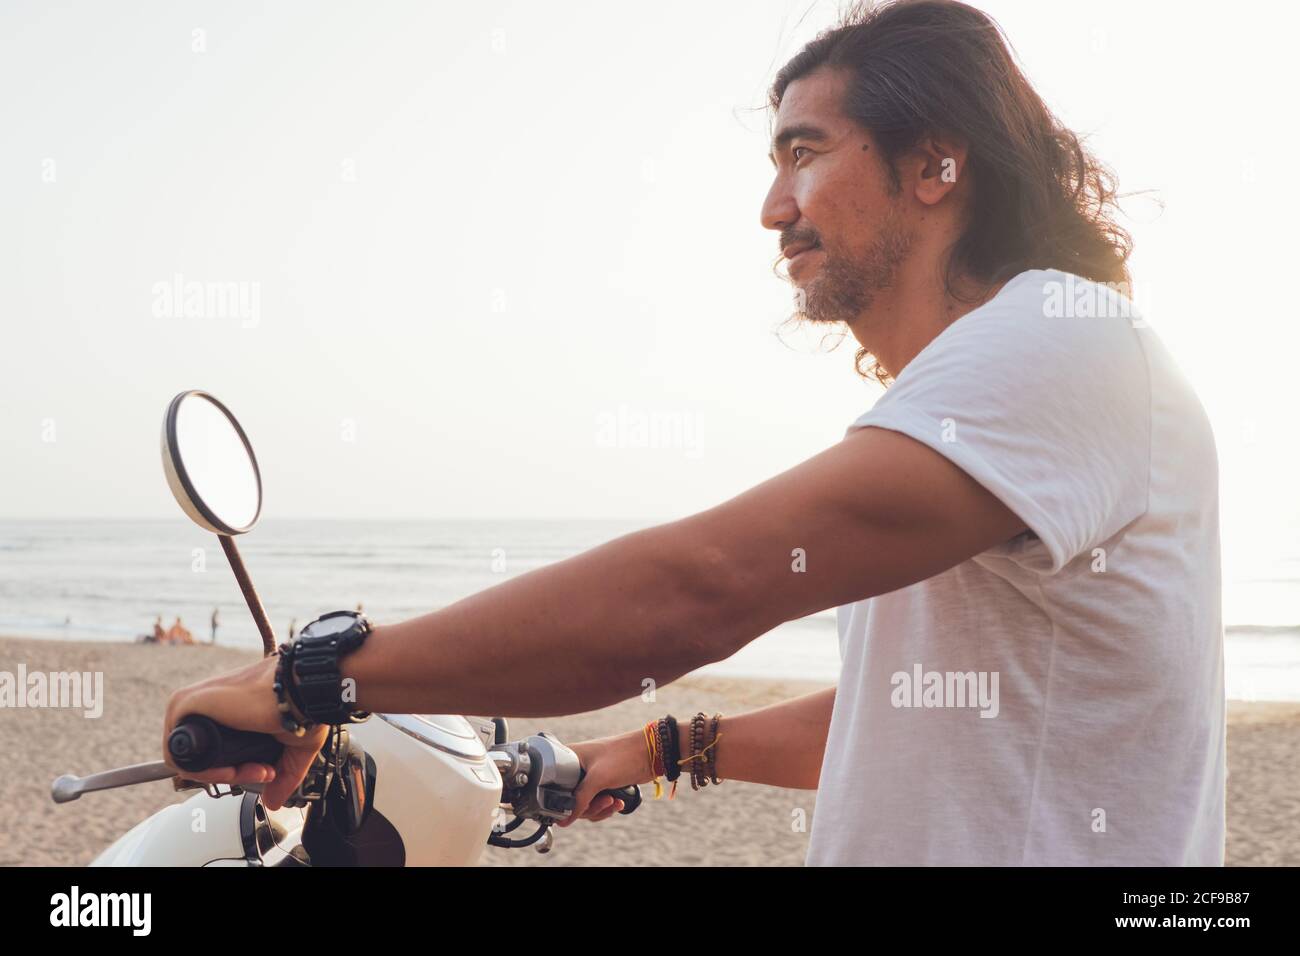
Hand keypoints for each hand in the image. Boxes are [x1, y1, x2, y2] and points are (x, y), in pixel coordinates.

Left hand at [161, 655, 328, 809]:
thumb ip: (283, 774)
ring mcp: (190, 703)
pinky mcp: (183, 706)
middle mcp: (204, 702)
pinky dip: (205, 773)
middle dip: (234, 774)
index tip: (267, 772)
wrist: (301, 686)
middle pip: (202, 757)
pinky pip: (179, 757)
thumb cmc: (300, 702)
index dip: (239, 770)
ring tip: (252, 771)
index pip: (214, 750)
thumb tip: (275, 802)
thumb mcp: (292, 744)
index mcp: (225, 705)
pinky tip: (233, 770)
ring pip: (191, 760)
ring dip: (223, 776)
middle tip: (263, 773)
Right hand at [559, 730, 653, 826]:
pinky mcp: (602, 784)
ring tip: (614, 801)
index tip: (581, 806)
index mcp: (569, 757)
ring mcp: (589, 776)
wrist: (651, 754)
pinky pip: (596, 803)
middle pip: (571, 799)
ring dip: (600, 808)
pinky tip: (618, 802)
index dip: (565, 801)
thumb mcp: (598, 778)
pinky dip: (606, 807)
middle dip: (590, 807)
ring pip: (585, 804)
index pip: (556, 786)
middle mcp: (577, 767)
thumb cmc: (623, 756)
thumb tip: (563, 821)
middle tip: (605, 801)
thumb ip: (579, 800)